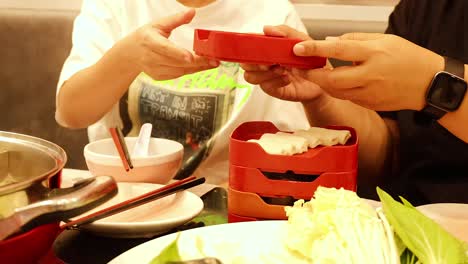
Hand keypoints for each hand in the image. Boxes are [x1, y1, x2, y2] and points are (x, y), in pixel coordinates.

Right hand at [114, 9, 218, 79]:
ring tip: (212, 63)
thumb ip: (176, 19)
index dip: (179, 54)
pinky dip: (190, 71)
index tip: (192, 56)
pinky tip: (201, 66)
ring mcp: (154, 69)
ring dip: (197, 68)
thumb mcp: (159, 24)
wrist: (131, 53)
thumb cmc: (146, 36)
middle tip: (214, 60)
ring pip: (180, 71)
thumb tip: (192, 12)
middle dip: (198, 62)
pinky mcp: (159, 77)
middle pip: (177, 62)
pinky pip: (178, 75)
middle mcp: (151, 58)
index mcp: (150, 41)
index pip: (165, 49)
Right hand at [241, 25, 326, 102]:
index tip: (260, 49)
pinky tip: (287, 79)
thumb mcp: (301, 40)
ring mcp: (266, 77)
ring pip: (250, 76)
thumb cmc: (310, 58)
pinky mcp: (272, 89)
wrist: (321, 79)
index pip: (249, 47)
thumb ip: (285, 32)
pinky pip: (265, 86)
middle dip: (256, 62)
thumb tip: (266, 29)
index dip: (249, 48)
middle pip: (245, 63)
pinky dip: (276, 81)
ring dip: (265, 73)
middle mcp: (264, 63)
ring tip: (282, 70)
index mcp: (268, 49)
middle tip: (271, 61)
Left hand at [292, 33, 443, 110]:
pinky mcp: (369, 104)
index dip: (315, 50)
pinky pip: (347, 97)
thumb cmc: (408, 58)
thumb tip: (330, 42)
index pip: (338, 50)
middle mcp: (369, 76)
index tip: (298, 48)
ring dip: (323, 83)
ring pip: (335, 91)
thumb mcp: (384, 39)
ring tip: (317, 74)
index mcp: (373, 54)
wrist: (429, 84)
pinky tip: (338, 82)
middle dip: (311, 75)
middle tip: (302, 69)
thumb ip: (355, 40)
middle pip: (330, 79)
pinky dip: (338, 89)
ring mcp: (369, 93)